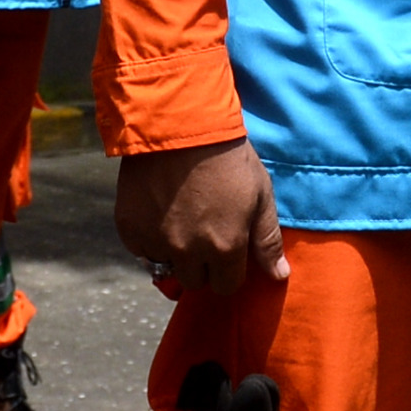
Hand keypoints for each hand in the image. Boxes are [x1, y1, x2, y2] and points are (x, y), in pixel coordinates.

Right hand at [118, 139, 286, 299]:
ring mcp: (156, 241)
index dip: (229, 269)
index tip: (227, 247)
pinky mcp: (129, 228)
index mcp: (225, 248)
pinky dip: (149, 238)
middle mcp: (188, 253)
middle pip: (195, 281)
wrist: (178, 123)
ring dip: (174, 253)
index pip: (227, 286)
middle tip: (202, 231)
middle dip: (202, 264)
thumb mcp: (260, 195)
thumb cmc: (227, 157)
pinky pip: (141, 249)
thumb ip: (268, 241)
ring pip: (166, 266)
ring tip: (180, 220)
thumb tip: (280, 277)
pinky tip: (159, 211)